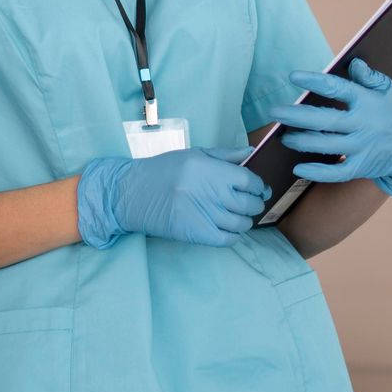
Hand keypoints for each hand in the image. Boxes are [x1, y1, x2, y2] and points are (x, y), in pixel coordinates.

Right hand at [75, 147, 269, 248]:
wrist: (133, 193)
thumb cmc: (164, 170)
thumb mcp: (194, 154)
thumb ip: (225, 155)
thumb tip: (251, 152)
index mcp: (211, 170)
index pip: (250, 181)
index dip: (259, 186)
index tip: (259, 189)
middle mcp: (211, 193)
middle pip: (249, 203)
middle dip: (255, 204)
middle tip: (251, 203)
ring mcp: (205, 215)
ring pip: (241, 223)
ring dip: (246, 221)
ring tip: (240, 216)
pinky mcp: (197, 234)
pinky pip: (227, 240)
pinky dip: (234, 236)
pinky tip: (229, 229)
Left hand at [269, 59, 391, 196]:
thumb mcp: (387, 90)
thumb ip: (369, 77)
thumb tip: (353, 63)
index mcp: (367, 101)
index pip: (338, 89)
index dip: (315, 82)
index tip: (294, 76)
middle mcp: (364, 125)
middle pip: (325, 121)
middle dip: (297, 116)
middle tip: (275, 112)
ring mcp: (362, 148)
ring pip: (326, 146)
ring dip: (302, 141)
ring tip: (284, 136)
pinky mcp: (361, 167)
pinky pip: (336, 173)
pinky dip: (317, 172)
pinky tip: (298, 167)